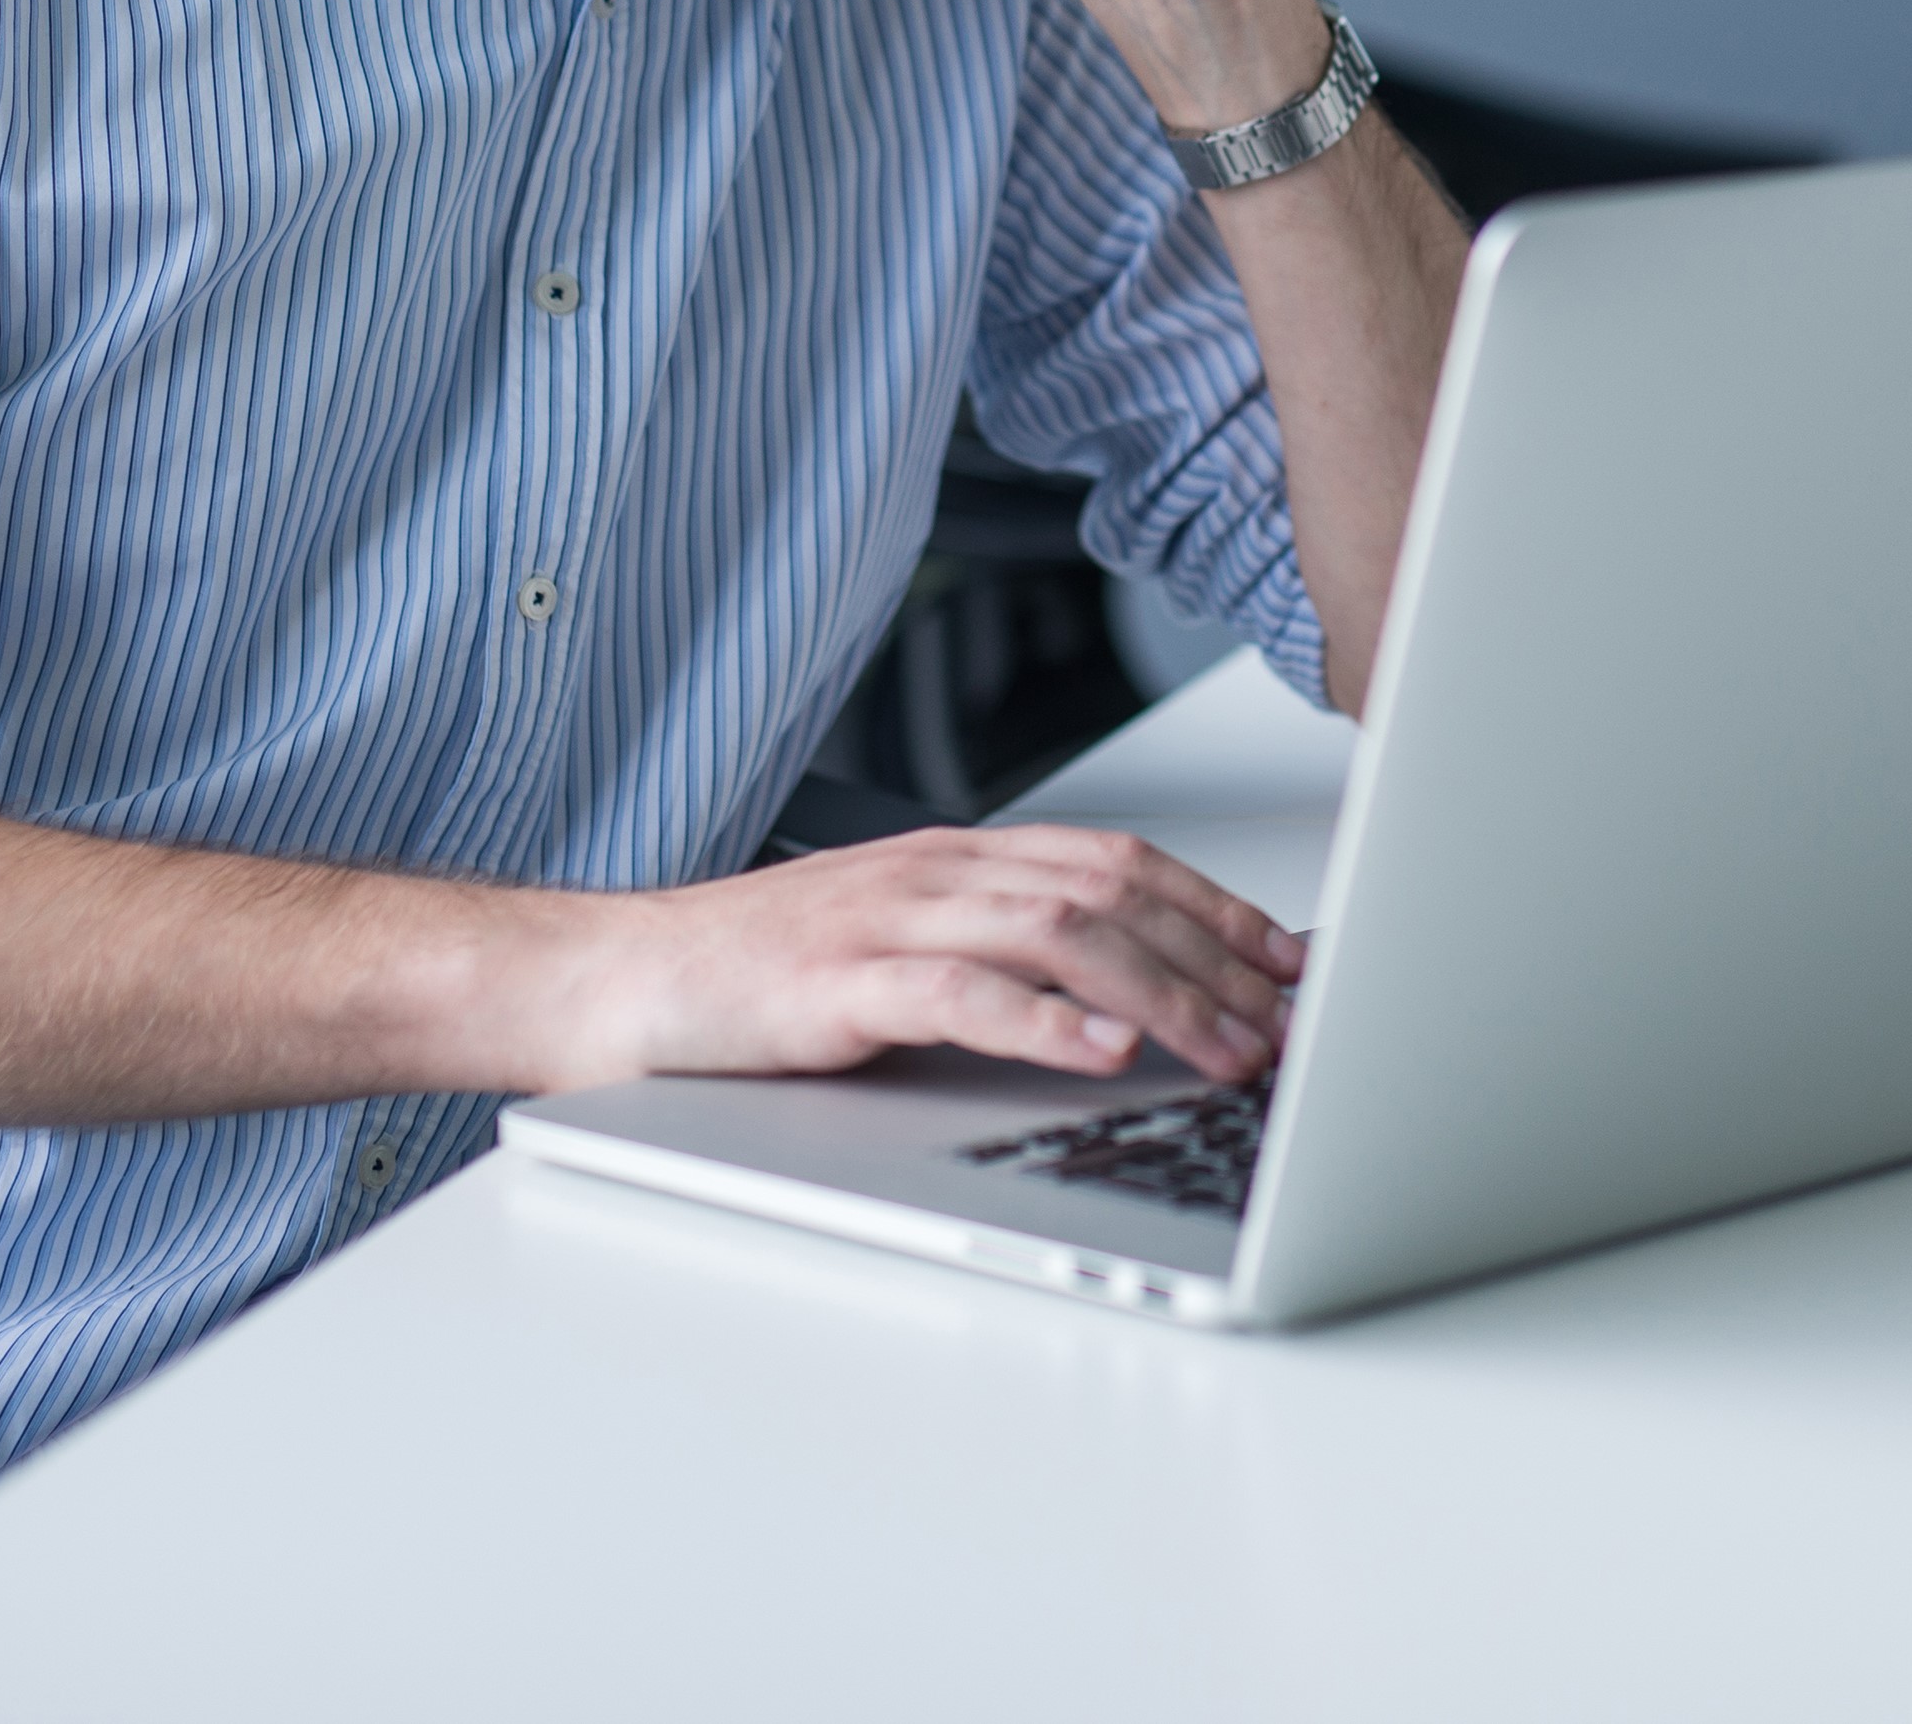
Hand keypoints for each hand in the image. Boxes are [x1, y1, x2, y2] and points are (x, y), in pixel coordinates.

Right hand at [535, 821, 1304, 1092]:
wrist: (621, 979)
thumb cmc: (763, 976)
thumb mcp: (901, 944)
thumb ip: (1001, 954)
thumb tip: (1126, 1003)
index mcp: (958, 857)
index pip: (1119, 859)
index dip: (1216, 906)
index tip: (1290, 962)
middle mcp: (936, 871)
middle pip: (1110, 892)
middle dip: (1214, 958)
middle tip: (1286, 1023)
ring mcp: (887, 919)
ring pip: (1057, 933)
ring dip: (1160, 995)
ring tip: (1225, 1048)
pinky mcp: (839, 984)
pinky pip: (961, 993)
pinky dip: (1046, 1024)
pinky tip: (1104, 1054)